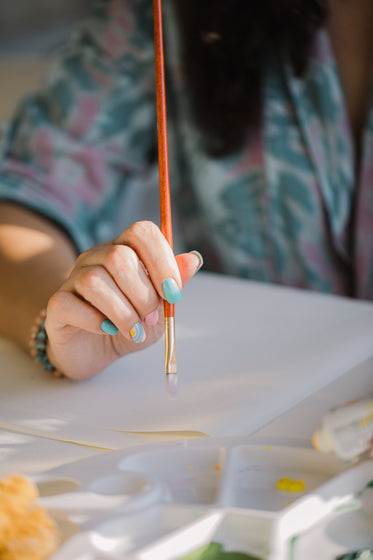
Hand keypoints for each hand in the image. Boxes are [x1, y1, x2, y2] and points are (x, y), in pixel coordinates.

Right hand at [45, 221, 201, 378]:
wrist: (97, 352)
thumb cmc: (129, 325)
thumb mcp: (159, 307)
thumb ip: (174, 283)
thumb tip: (194, 259)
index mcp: (125, 250)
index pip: (142, 232)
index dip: (162, 261)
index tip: (173, 294)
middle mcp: (97, 258)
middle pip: (119, 257)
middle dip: (143, 295)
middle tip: (149, 319)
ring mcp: (73, 278)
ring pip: (95, 281)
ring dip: (122, 312)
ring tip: (132, 330)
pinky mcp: (57, 304)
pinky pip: (71, 304)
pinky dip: (96, 321)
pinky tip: (106, 330)